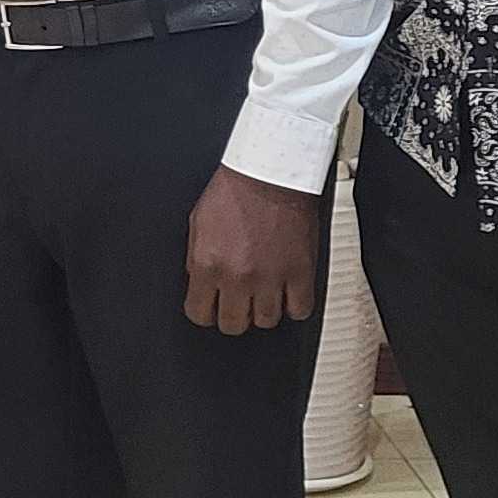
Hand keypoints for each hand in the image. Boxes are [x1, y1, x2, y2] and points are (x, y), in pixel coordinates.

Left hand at [182, 166, 320, 333]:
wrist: (270, 173)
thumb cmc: (235, 191)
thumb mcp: (198, 224)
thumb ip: (197, 259)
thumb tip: (200, 283)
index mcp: (207, 265)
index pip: (200, 315)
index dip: (206, 312)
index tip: (213, 307)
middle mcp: (237, 277)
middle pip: (234, 324)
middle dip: (235, 314)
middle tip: (240, 299)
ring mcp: (270, 278)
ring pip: (266, 321)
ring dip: (265, 309)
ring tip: (265, 291)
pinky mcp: (300, 272)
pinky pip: (299, 310)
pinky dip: (295, 304)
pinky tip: (288, 291)